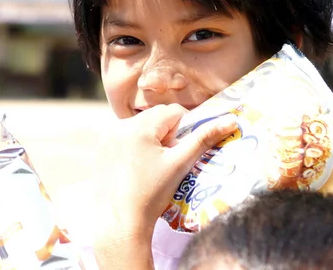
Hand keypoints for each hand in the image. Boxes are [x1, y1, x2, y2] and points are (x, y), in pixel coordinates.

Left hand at [92, 104, 236, 268]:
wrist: (122, 221)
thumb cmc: (153, 193)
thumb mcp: (180, 164)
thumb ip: (204, 139)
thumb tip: (231, 120)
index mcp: (139, 126)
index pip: (173, 111)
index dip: (185, 128)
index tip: (182, 150)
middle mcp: (120, 126)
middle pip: (155, 117)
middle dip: (168, 132)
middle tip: (170, 158)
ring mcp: (108, 137)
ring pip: (141, 126)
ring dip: (152, 138)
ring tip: (154, 165)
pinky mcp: (101, 149)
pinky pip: (125, 136)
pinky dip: (136, 145)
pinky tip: (138, 168)